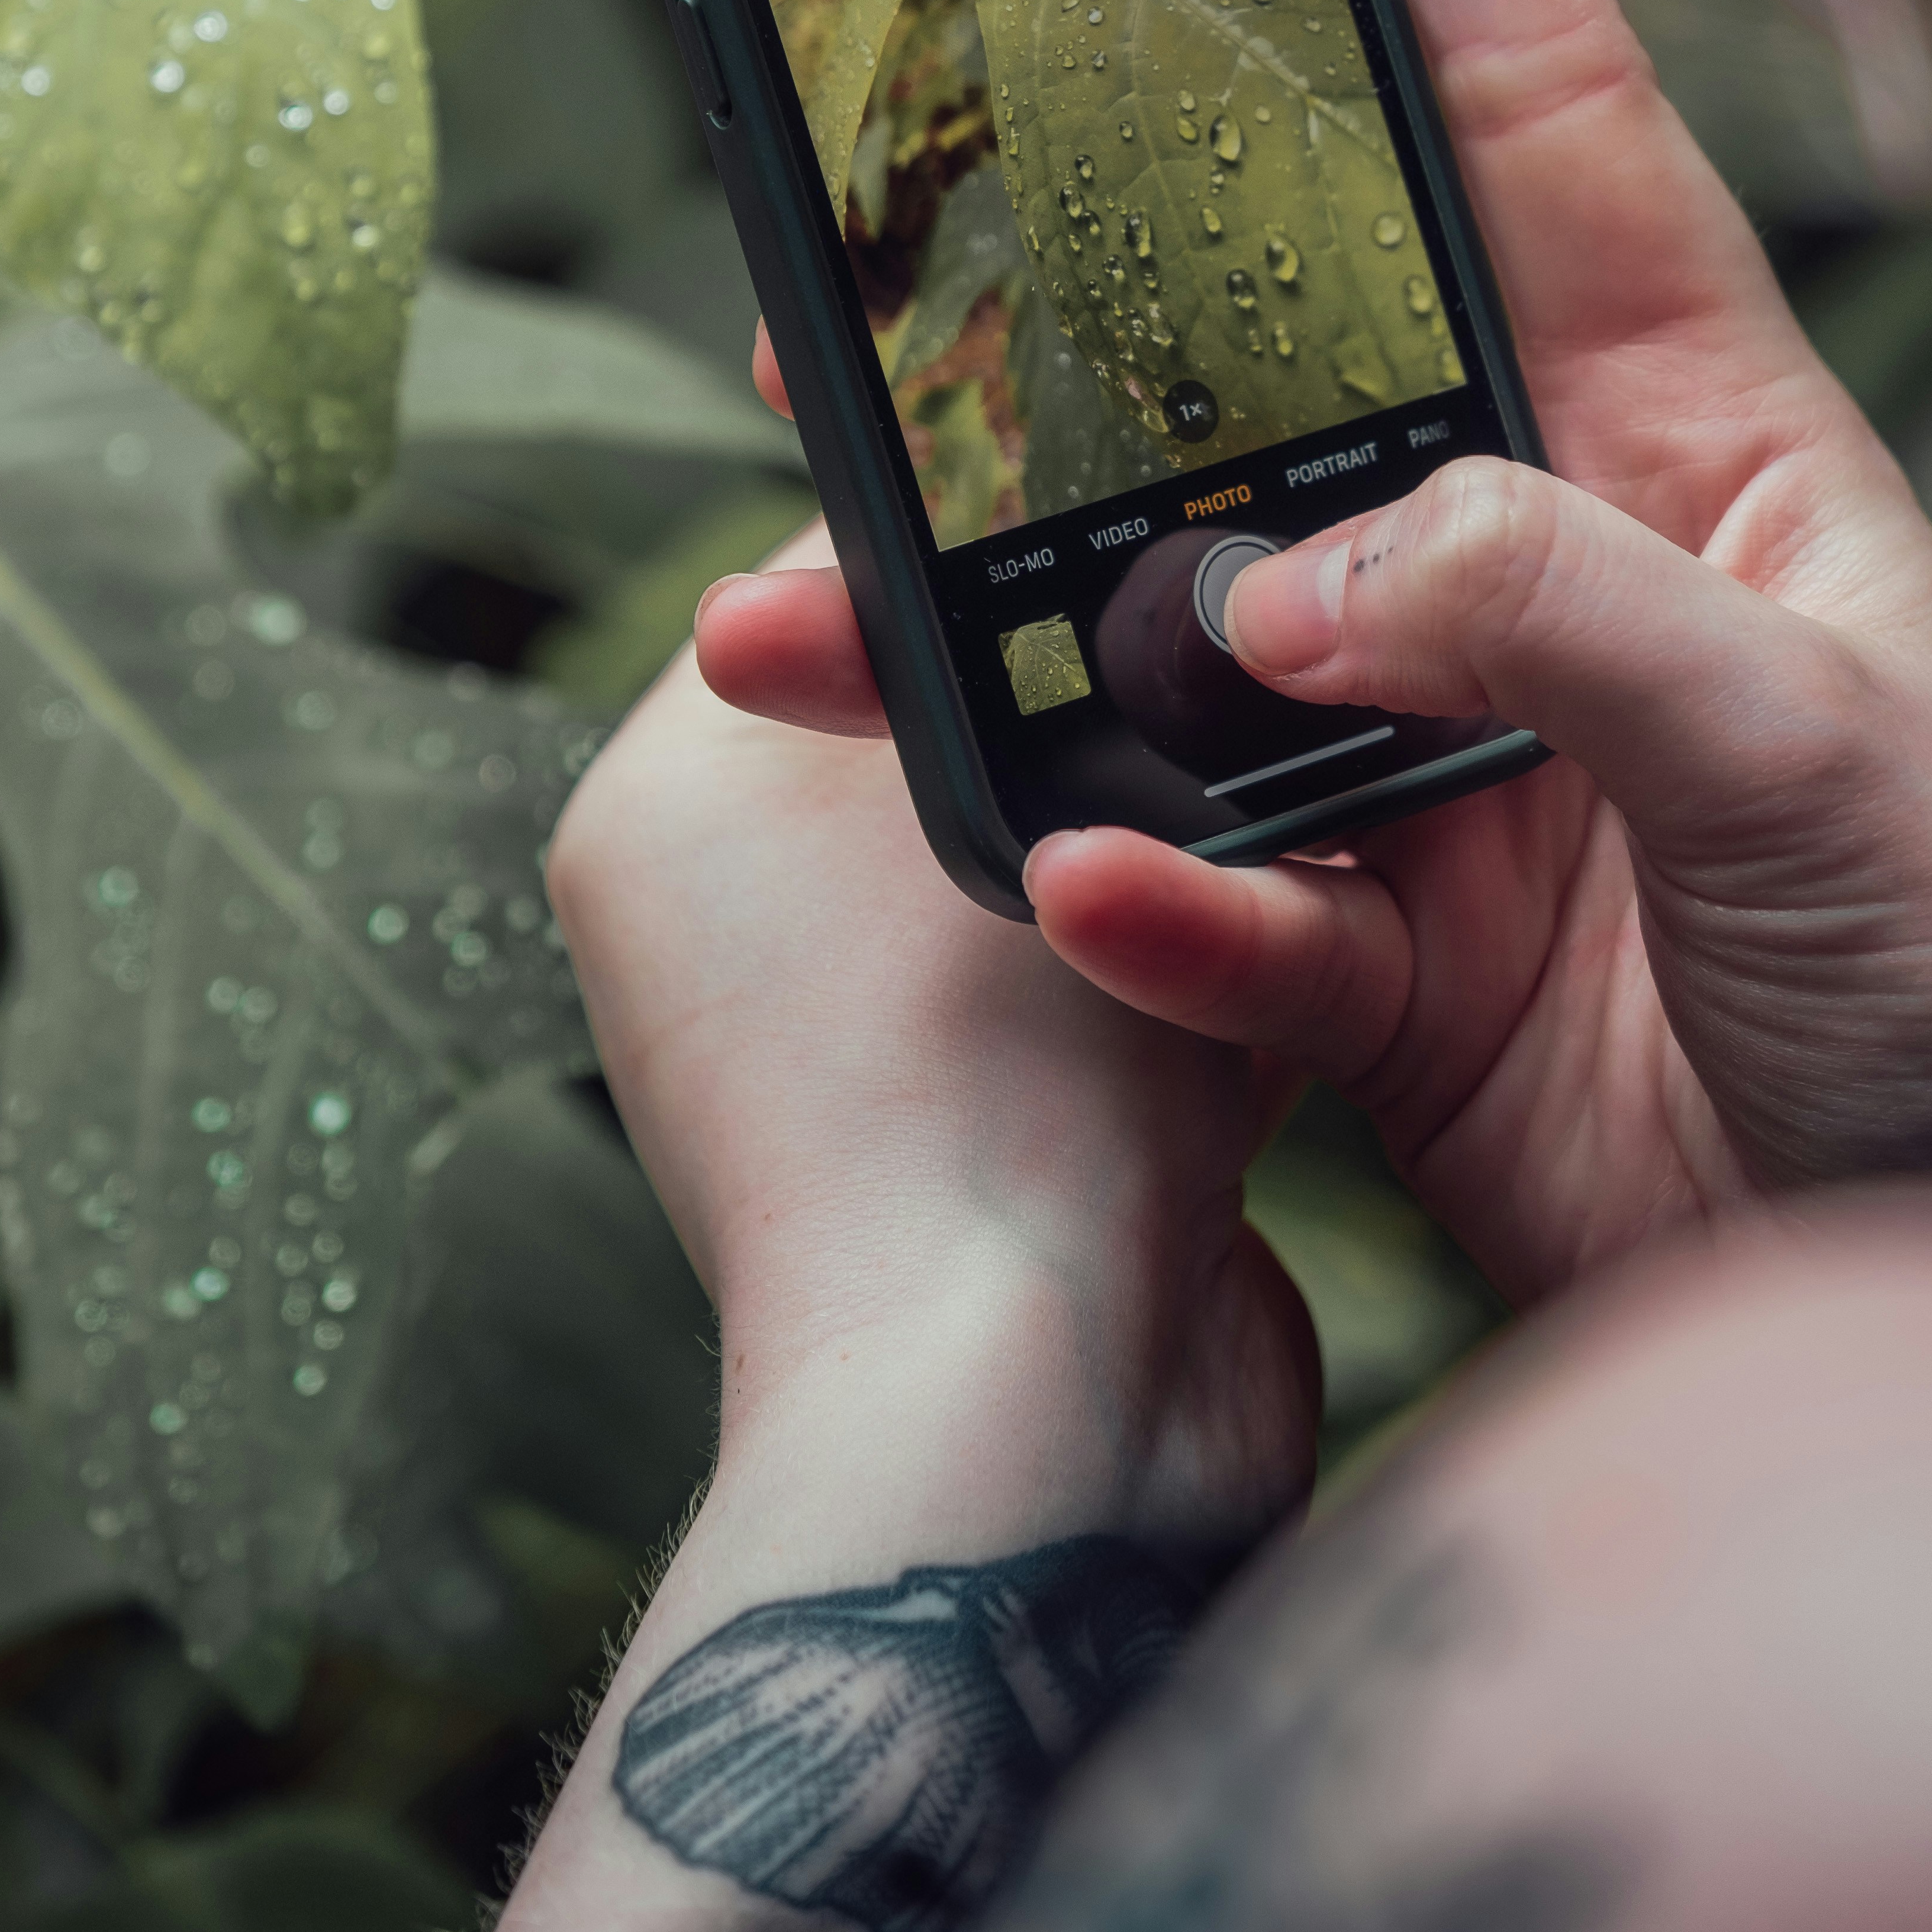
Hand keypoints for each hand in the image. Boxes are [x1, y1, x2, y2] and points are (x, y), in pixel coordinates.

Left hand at [546, 533, 1318, 1539]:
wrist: (1037, 1424)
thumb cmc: (972, 1092)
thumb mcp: (975, 784)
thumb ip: (1003, 658)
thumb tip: (1069, 576)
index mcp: (662, 803)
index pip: (825, 585)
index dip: (984, 539)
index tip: (1117, 507)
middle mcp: (725, 927)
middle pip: (945, 727)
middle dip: (1088, 706)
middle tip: (1211, 664)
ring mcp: (851, 1053)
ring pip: (1046, 864)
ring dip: (1160, 850)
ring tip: (1256, 828)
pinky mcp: (985, 1151)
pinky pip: (1097, 998)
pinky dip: (1181, 978)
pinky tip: (1269, 967)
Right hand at [701, 0, 1931, 1306]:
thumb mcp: (1833, 747)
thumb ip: (1559, 617)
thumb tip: (1298, 575)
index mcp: (1683, 432)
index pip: (1532, 102)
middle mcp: (1530, 556)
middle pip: (1259, 352)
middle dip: (1072, 267)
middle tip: (882, 191)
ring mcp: (1439, 748)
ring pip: (1162, 625)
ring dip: (997, 616)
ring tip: (828, 595)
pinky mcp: (1377, 946)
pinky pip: (1210, 891)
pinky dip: (1141, 896)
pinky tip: (1091, 886)